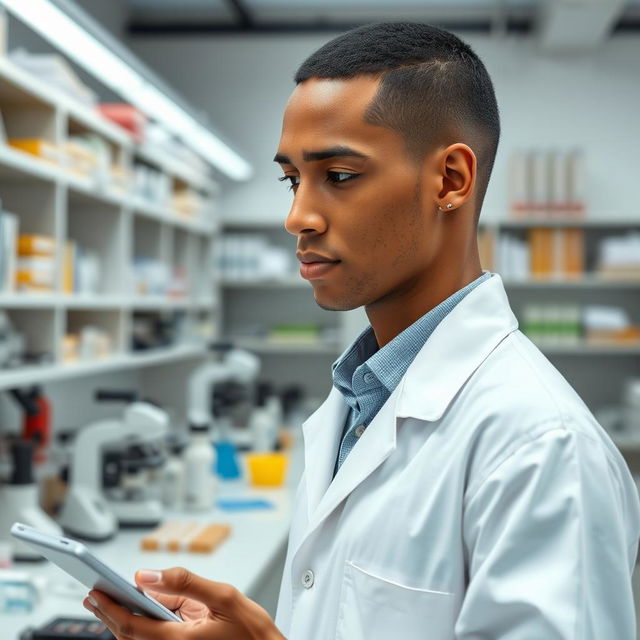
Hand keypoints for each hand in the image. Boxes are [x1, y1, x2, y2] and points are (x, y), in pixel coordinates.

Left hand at [83, 566, 285, 639]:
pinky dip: (141, 626)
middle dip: (108, 614)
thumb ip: (185, 583)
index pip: (134, 626)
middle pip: (129, 636)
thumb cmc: (251, 631)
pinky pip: (154, 639)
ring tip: (107, 600)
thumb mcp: (224, 596)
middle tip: (92, 595)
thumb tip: (147, 576)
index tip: (96, 593)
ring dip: (121, 621)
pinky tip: (139, 609)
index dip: (111, 610)